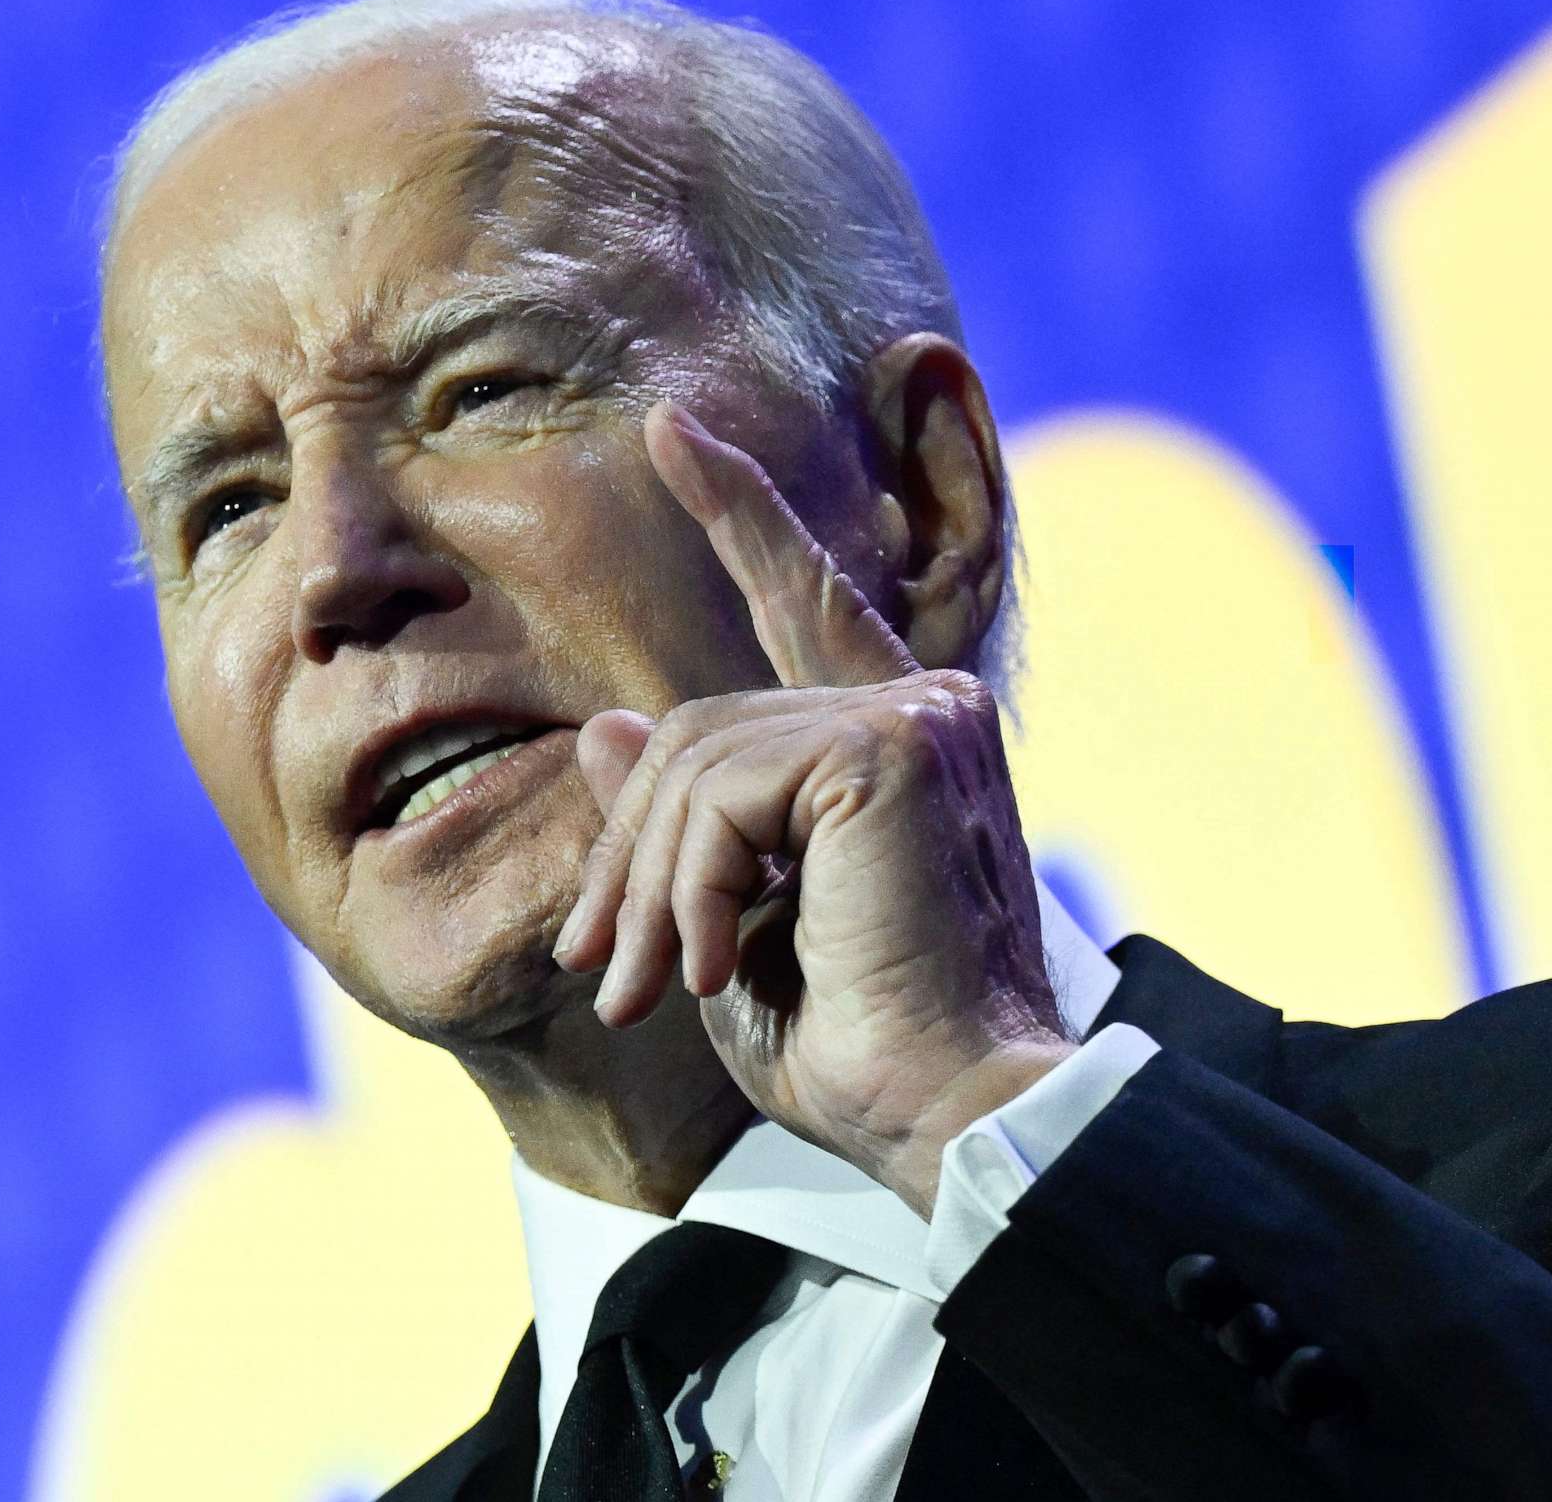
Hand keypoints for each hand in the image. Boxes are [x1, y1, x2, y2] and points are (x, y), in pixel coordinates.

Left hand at [552, 401, 1076, 1218]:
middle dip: (628, 853)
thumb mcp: (734, 922)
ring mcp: (913, 715)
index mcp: (893, 742)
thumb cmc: (860, 1047)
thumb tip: (604, 724)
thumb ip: (681, 818)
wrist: (951, 1120)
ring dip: (646, 890)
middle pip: (696, 723)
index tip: (671, 431)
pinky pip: (719, 793)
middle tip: (600, 971)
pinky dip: (689, 890)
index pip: (802, 600)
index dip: (738, 511)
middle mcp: (919, 706)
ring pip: (691, 757)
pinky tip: (714, 968)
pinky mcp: (890, 747)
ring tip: (644, 989)